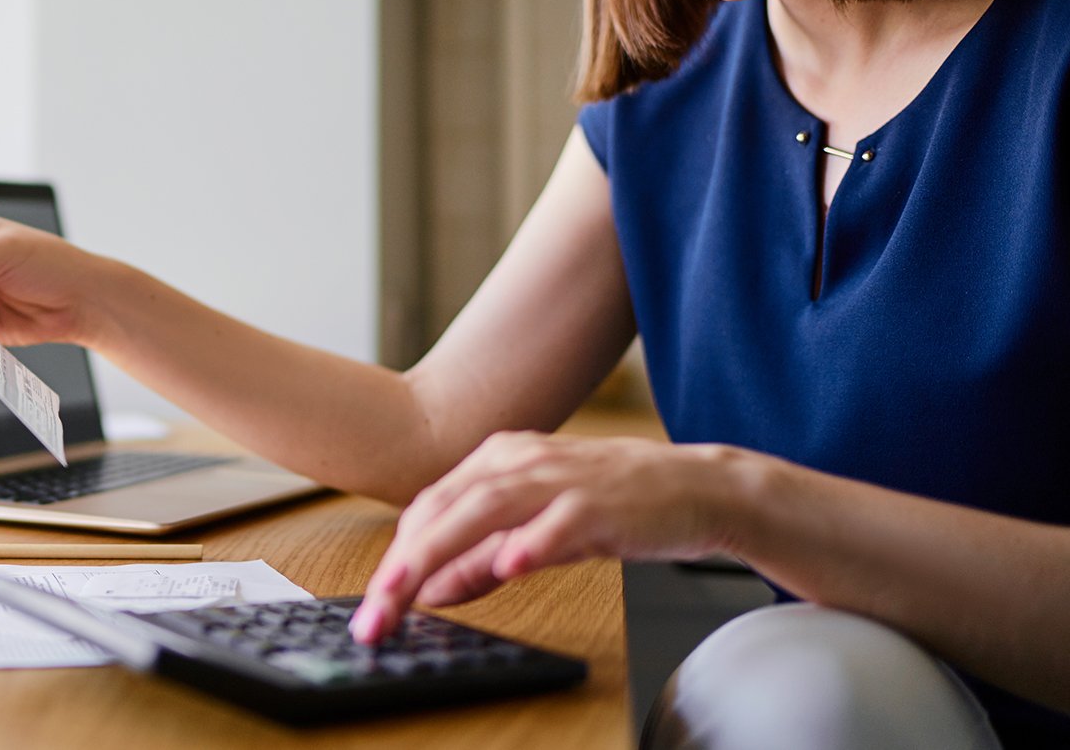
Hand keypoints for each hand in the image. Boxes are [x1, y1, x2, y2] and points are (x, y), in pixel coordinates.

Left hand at [349, 431, 750, 642]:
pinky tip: (508, 565)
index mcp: (498, 462)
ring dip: (442, 551)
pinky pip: (561, 519)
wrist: (700, 487)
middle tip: (376, 612)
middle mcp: (520, 460)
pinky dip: (532, 540)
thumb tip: (429, 591)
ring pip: (487, 507)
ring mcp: (561, 476)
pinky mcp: (603, 499)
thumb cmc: (616, 506)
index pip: (429, 508)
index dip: (397, 556)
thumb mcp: (535, 533)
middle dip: (404, 563)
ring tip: (410, 591)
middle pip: (445, 508)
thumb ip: (481, 560)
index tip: (373, 605)